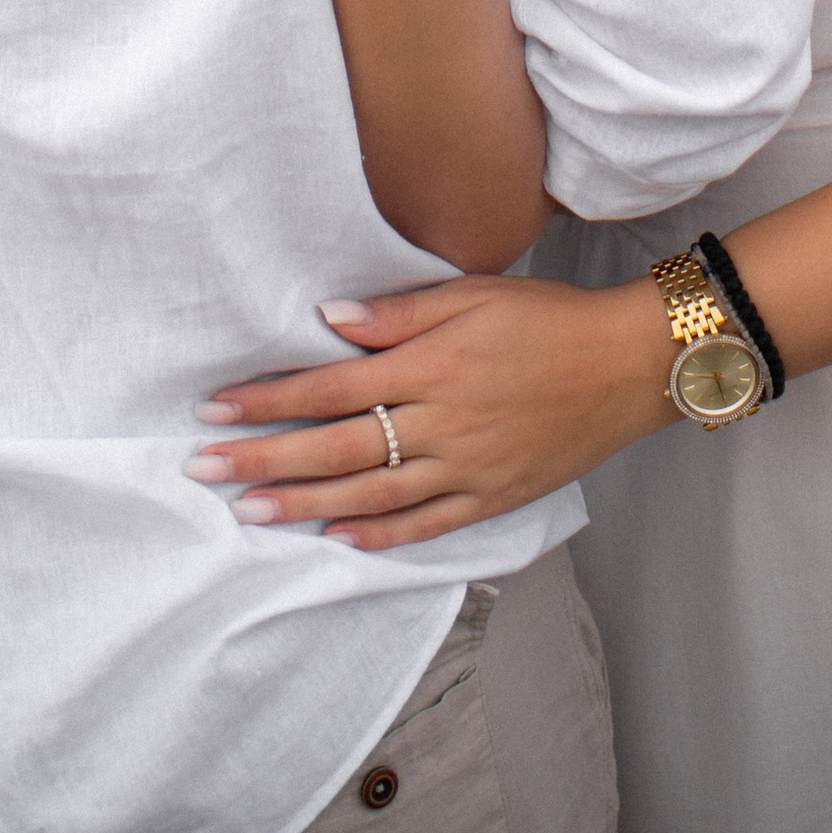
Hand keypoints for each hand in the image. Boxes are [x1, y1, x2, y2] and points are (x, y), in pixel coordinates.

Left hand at [184, 272, 672, 549]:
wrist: (626, 366)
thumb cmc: (546, 318)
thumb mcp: (473, 293)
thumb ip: (398, 312)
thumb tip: (329, 320)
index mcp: (429, 367)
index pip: (329, 388)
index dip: (268, 399)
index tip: (215, 406)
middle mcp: (440, 424)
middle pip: (336, 448)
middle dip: (264, 459)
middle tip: (204, 470)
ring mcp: (466, 468)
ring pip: (370, 495)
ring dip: (304, 504)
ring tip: (251, 512)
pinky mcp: (491, 498)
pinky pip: (425, 525)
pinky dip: (379, 535)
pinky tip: (338, 539)